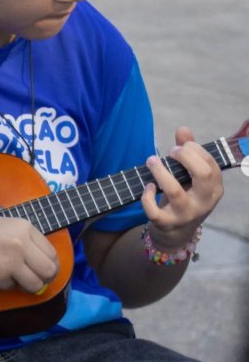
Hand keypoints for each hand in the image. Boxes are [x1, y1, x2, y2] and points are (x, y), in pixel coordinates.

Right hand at [0, 215, 59, 294]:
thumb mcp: (6, 227)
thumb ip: (26, 242)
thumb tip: (46, 267)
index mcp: (24, 228)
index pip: (52, 253)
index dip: (50, 266)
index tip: (42, 271)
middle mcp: (21, 243)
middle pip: (49, 270)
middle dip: (44, 279)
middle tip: (33, 280)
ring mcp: (10, 260)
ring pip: (35, 284)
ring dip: (26, 286)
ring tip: (12, 278)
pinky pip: (12, 287)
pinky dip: (5, 285)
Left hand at [141, 126, 222, 249]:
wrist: (176, 232)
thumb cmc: (185, 196)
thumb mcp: (190, 177)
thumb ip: (188, 153)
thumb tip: (183, 129)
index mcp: (214, 189)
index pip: (211, 165)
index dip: (195, 150)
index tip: (181, 146)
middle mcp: (204, 202)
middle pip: (202, 175)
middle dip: (185, 157)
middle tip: (170, 152)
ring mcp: (185, 214)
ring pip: (174, 191)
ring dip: (160, 172)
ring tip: (151, 161)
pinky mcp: (166, 223)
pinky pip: (154, 211)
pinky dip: (148, 196)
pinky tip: (148, 186)